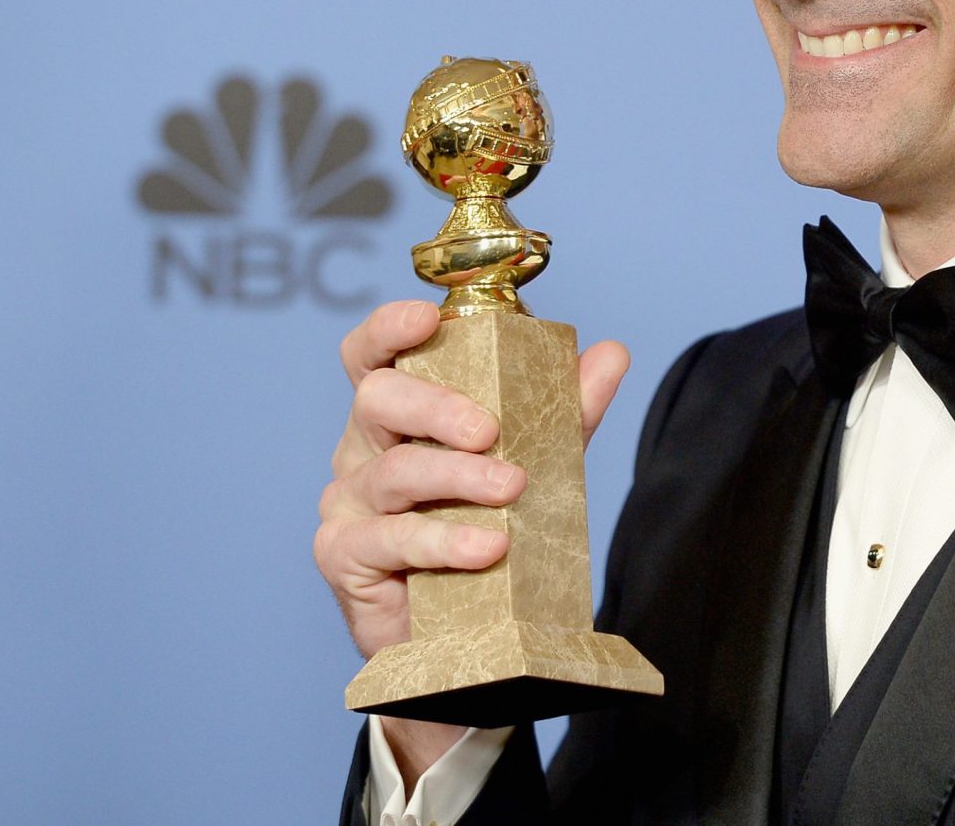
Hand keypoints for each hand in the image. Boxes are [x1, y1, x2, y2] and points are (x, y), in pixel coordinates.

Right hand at [313, 300, 630, 779]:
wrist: (471, 635)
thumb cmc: (489, 534)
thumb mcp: (537, 465)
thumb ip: (566, 411)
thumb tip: (610, 352)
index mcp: (399, 416)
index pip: (372, 355)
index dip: (390, 329)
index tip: (428, 319)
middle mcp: (362, 449)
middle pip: (378, 399)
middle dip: (437, 407)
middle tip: (491, 431)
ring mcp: (346, 502)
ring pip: (394, 471)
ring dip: (457, 479)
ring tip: (510, 493)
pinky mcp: (343, 556)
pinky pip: (390, 538)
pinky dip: (443, 540)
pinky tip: (486, 548)